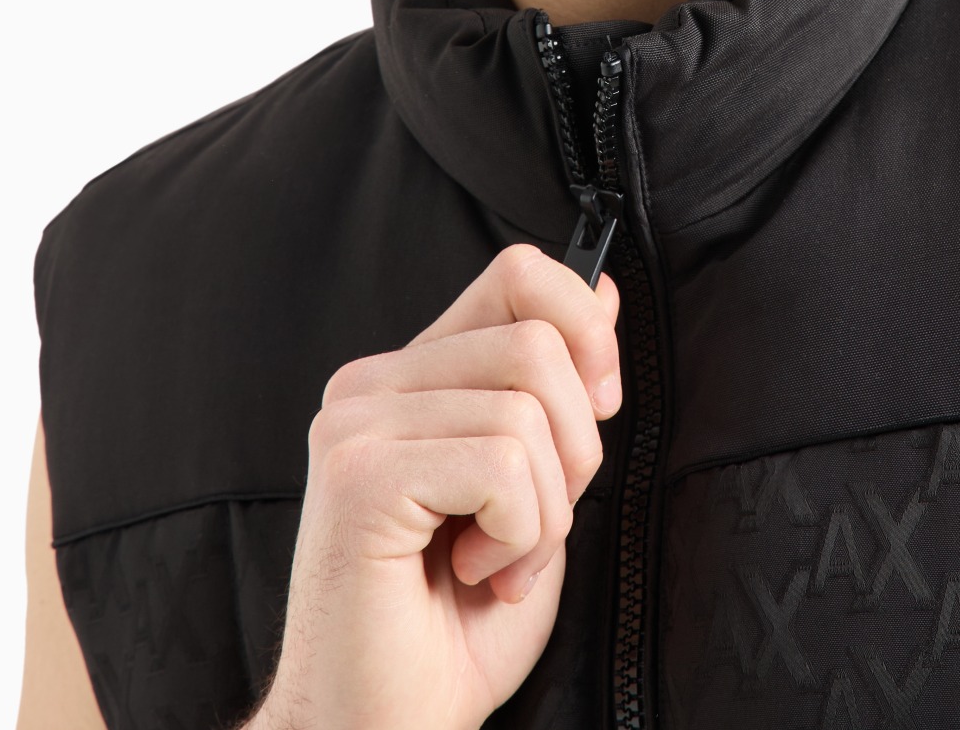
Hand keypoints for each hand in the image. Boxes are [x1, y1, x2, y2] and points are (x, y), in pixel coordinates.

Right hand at [249, 243, 621, 729]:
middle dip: (576, 448)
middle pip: (538, 343)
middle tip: (536, 526)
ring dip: (546, 507)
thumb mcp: (536, 488)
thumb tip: (602, 285)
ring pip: (526, 406)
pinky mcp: (359, 475)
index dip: (585, 325)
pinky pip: (500, 463)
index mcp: (410, 377)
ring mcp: (356, 424)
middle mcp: (371, 384)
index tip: (603, 402)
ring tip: (498, 560)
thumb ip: (557, 388)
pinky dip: (519, 534)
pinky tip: (474, 573)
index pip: (518, 275)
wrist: (380, 729)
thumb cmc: (451, 627)